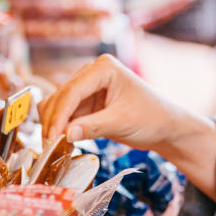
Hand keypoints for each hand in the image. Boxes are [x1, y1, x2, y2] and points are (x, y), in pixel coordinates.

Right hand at [37, 55, 215, 200]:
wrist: (165, 126)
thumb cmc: (151, 118)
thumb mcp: (122, 122)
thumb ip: (92, 127)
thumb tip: (65, 135)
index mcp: (103, 68)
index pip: (72, 90)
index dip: (59, 115)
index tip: (52, 136)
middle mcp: (92, 72)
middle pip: (61, 97)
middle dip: (54, 121)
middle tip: (50, 147)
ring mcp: (88, 87)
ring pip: (59, 105)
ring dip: (55, 125)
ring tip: (56, 147)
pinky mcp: (87, 102)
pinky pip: (66, 114)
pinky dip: (62, 128)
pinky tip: (64, 143)